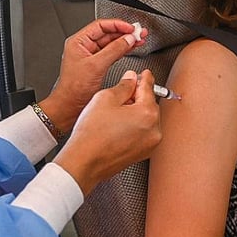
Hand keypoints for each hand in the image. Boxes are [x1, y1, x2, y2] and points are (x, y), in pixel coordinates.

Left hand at [40, 19, 147, 131]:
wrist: (70, 105)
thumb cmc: (74, 88)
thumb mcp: (96, 66)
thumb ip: (114, 50)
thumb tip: (127, 39)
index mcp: (79, 41)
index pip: (101, 25)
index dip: (118, 25)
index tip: (131, 28)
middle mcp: (85, 46)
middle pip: (108, 33)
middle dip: (125, 32)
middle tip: (139, 32)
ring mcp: (91, 55)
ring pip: (112, 43)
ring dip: (126, 41)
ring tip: (140, 39)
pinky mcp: (97, 64)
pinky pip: (113, 52)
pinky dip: (123, 50)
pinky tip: (132, 48)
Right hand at [54, 69, 161, 195]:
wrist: (83, 163)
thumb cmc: (91, 135)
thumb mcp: (105, 98)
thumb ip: (123, 85)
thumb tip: (131, 79)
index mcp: (148, 114)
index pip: (149, 88)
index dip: (145, 78)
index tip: (144, 74)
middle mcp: (154, 130)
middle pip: (150, 104)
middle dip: (138, 96)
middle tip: (123, 92)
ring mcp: (150, 144)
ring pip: (147, 119)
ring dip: (136, 111)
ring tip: (115, 112)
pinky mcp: (142, 153)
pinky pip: (143, 132)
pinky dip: (135, 125)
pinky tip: (118, 125)